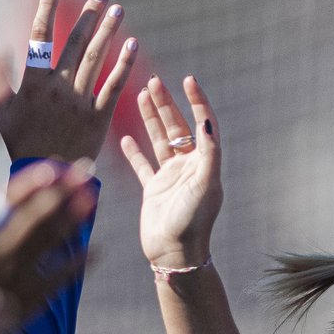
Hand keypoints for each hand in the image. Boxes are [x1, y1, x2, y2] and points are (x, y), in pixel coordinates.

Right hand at [0, 0, 137, 163]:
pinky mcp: (99, 118)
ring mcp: (80, 102)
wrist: (47, 178)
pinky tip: (132, 44)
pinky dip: (124, 64)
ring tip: (118, 9)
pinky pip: (114, 86)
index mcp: (32, 85)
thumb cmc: (20, 144)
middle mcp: (57, 89)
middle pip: (74, 43)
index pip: (39, 37)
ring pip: (95, 60)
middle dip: (89, 16)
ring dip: (108, 32)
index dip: (46, 8)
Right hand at [0, 163, 96, 330]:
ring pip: (52, 241)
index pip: (10, 200)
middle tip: (84, 170)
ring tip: (92, 198)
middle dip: (63, 190)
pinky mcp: (31, 299)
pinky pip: (61, 278)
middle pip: (39, 214)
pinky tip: (97, 251)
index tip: (53, 166)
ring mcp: (20, 275)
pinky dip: (79, 264)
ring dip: (74, 218)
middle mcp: (3, 251)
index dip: (34, 181)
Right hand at [118, 74, 220, 271]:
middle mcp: (188, 167)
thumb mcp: (206, 184)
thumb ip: (208, 152)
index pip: (203, 124)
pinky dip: (134, 151)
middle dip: (166, 104)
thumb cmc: (193, 221)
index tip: (188, 80)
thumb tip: (206, 120)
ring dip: (151, 119)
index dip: (197, 101)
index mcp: (205, 163)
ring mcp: (170, 177)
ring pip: (160, 140)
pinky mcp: (153, 190)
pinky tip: (125, 137)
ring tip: (142, 95)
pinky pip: (143, 165)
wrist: (174, 254)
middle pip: (178, 127)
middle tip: (154, 82)